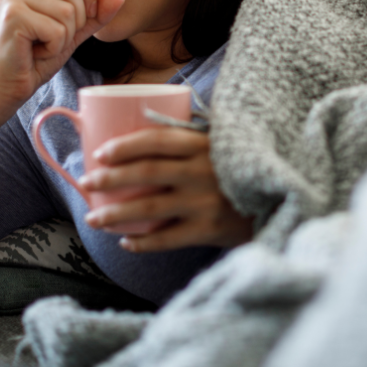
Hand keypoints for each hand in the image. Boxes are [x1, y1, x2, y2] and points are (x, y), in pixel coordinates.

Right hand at [0, 0, 124, 105]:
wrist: (6, 88)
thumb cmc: (37, 58)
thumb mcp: (73, 32)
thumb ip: (95, 14)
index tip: (83, 17)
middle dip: (76, 20)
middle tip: (55, 38)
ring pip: (66, 10)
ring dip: (64, 37)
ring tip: (43, 46)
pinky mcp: (12, 16)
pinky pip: (56, 29)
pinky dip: (54, 48)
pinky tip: (36, 53)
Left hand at [80, 128, 253, 251]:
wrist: (279, 199)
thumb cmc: (241, 168)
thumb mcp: (221, 143)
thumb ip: (190, 137)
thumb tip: (143, 124)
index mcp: (204, 144)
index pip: (156, 140)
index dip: (125, 146)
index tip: (100, 153)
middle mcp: (202, 171)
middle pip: (146, 173)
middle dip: (110, 178)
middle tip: (87, 183)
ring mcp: (205, 202)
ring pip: (150, 208)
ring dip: (117, 214)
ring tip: (94, 218)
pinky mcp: (210, 230)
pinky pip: (168, 238)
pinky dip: (144, 242)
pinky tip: (126, 242)